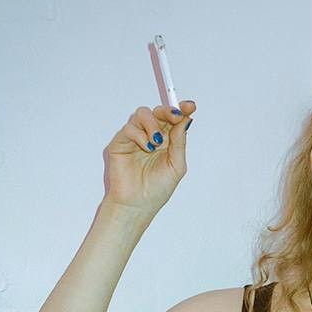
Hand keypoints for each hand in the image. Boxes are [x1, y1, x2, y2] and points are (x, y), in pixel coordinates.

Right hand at [103, 100, 196, 216]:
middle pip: (159, 112)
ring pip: (143, 114)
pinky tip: (146, 147)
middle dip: (168, 111)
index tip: (190, 106)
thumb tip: (186, 120)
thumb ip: (180, 142)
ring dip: (153, 124)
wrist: (138, 204)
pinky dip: (140, 135)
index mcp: (167, 142)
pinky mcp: (121, 142)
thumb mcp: (177, 165)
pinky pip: (130, 128)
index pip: (173, 120)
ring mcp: (136, 138)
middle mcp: (152, 137)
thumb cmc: (156, 189)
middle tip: (175, 116)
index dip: (181, 110)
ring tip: (157, 142)